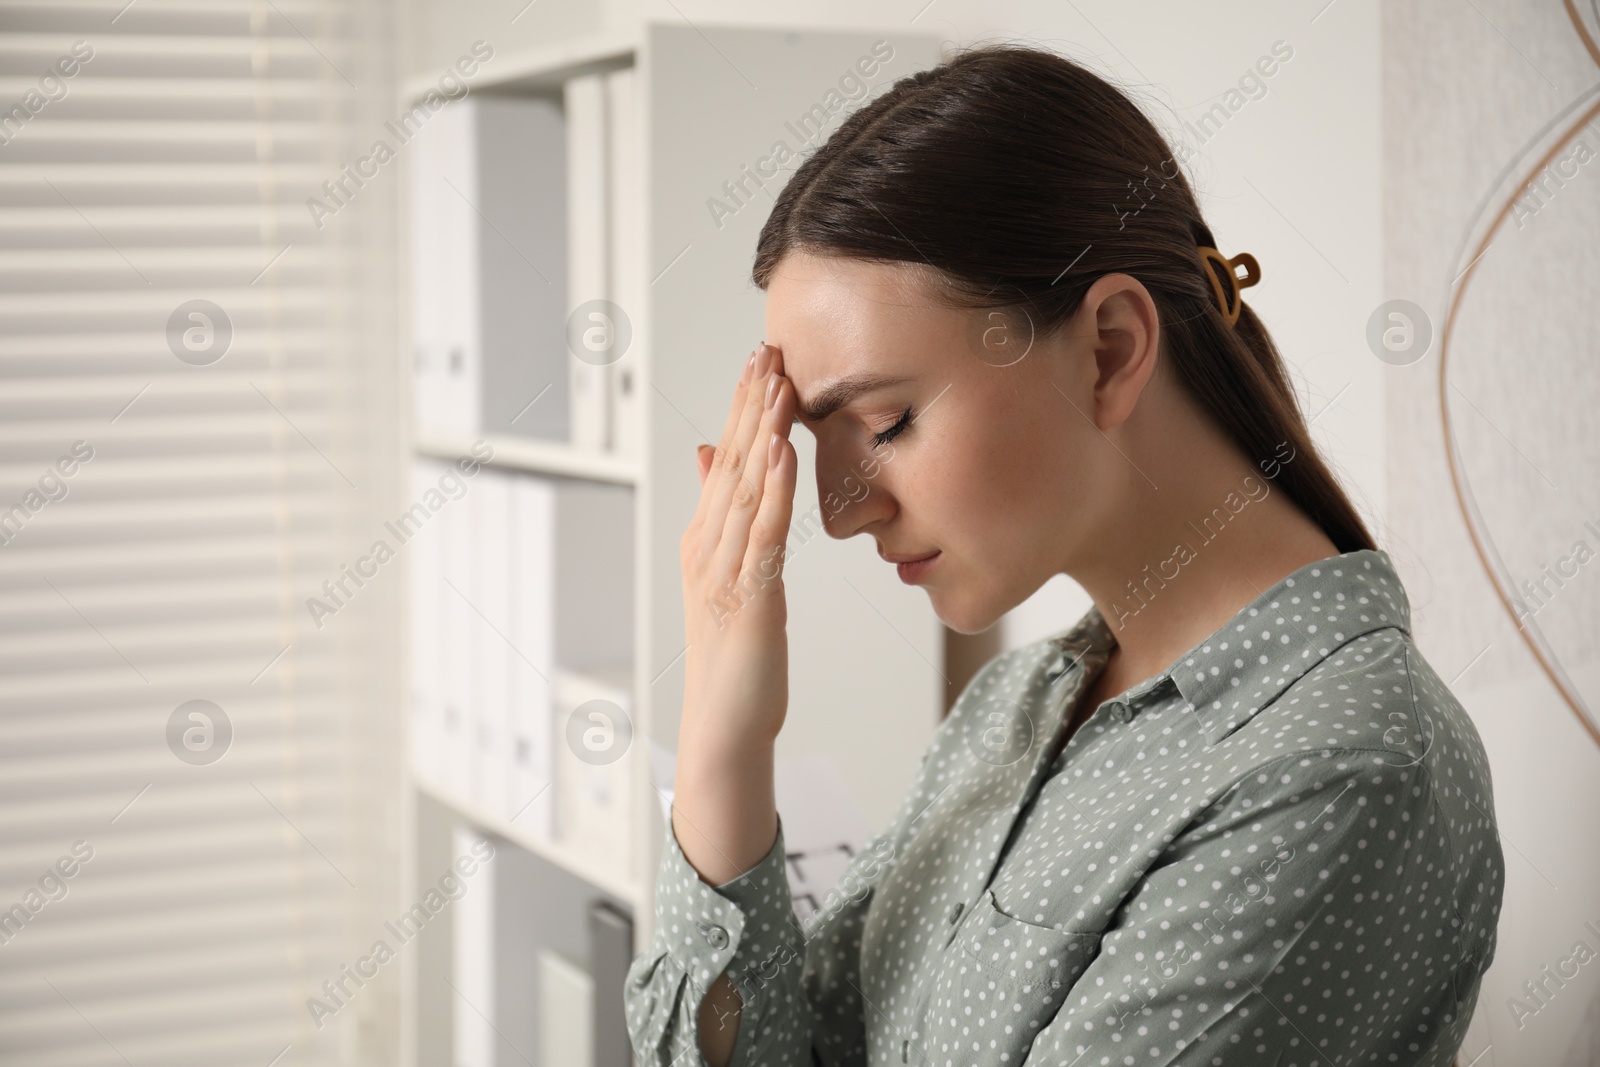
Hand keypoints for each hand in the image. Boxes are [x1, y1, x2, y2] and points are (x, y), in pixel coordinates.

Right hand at [678, 341, 796, 752]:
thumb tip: (706, 455)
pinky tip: (781, 450)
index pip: (724, 459)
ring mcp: (724, 570)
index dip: (741, 408)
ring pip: (743, 487)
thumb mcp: (726, 575)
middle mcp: (707, 546)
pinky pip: (762, 532)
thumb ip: (718, 515)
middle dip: (749, 404)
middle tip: (766, 348)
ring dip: (759, 432)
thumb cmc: (733, 654)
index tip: (760, 359)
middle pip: (730, 462)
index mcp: (703, 538)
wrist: (724, 722)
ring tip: (775, 382)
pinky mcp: (750, 596)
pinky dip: (772, 488)